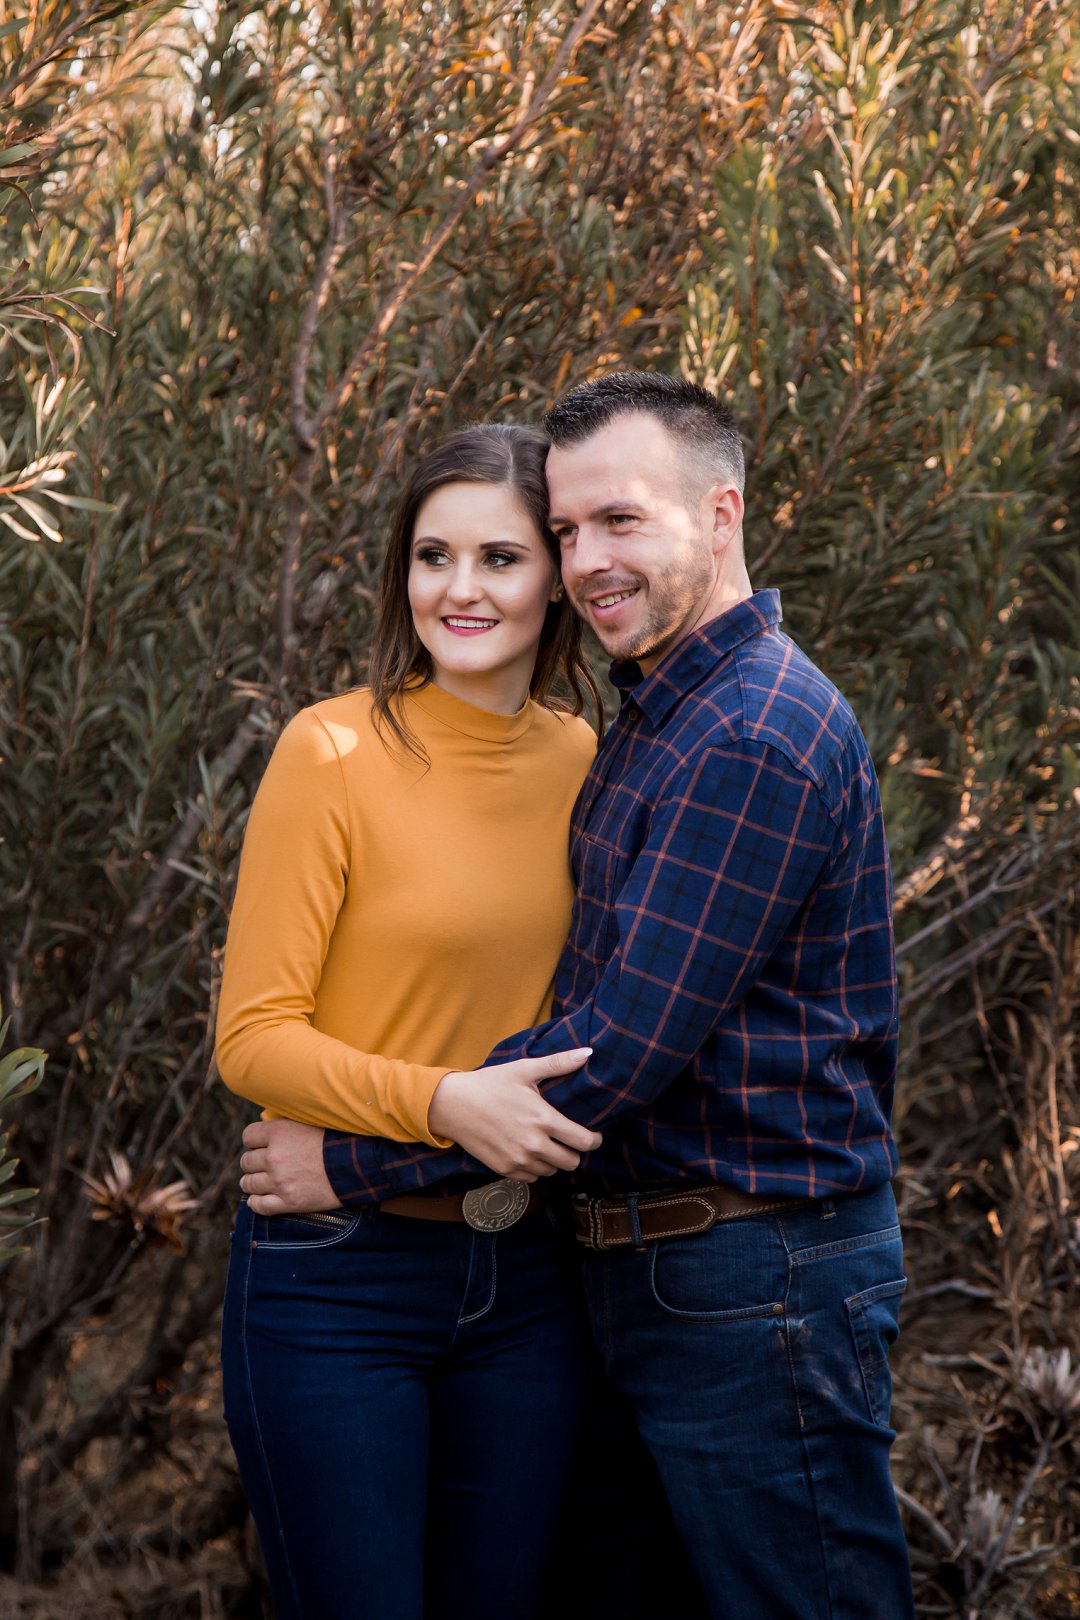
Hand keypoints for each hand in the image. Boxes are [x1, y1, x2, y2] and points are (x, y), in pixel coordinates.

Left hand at [239, 1118, 339, 1214]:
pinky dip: (257, 1202)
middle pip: (246, 1161)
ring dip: (253, 1182)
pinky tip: (263, 1197)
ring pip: (248, 1184)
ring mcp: (279, 1181)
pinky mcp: (288, 1202)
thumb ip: (285, 1126)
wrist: (357, 1165)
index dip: (254, 1141)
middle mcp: (273, 1157)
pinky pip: (258, 1205)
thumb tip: (267, 1127)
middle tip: (265, 1164)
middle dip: (254, 1162)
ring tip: (263, 1181)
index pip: (248, 1136)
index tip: (262, 1145)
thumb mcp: (308, 1122)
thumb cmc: (336, 1140)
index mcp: (278, 1133)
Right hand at [428, 1047, 600, 1179]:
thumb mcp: (524, 1069)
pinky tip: (528, 1151)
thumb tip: (588, 1053)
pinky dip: (534, 1168)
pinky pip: (532, 1177)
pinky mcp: (504, 1169)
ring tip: (546, 1143)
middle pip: (571, 1162)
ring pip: (552, 1171)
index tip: (593, 1135)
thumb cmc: (489, 1083)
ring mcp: (518, 1160)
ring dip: (554, 1160)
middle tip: (568, 1139)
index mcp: (543, 1119)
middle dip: (575, 1151)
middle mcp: (533, 1144)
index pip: (584, 1142)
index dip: (594, 1140)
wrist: (452, 1104)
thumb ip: (558, 1063)